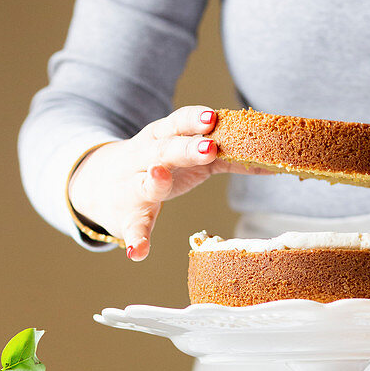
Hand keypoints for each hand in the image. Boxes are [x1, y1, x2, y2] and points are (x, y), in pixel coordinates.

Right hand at [69, 105, 249, 260]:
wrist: (99, 183)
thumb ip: (222, 155)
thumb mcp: (183, 153)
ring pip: (144, 184)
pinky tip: (138, 253)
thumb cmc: (156, 165)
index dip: (195, 120)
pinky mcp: (126, 216)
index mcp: (160, 137)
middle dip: (186, 147)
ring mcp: (133, 186)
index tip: (213, 118)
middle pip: (164, 149)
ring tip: (161, 178)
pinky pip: (130, 228)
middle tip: (209, 147)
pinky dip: (134, 240)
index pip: (178, 123)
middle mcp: (144, 157)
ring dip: (154, 181)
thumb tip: (271, 162)